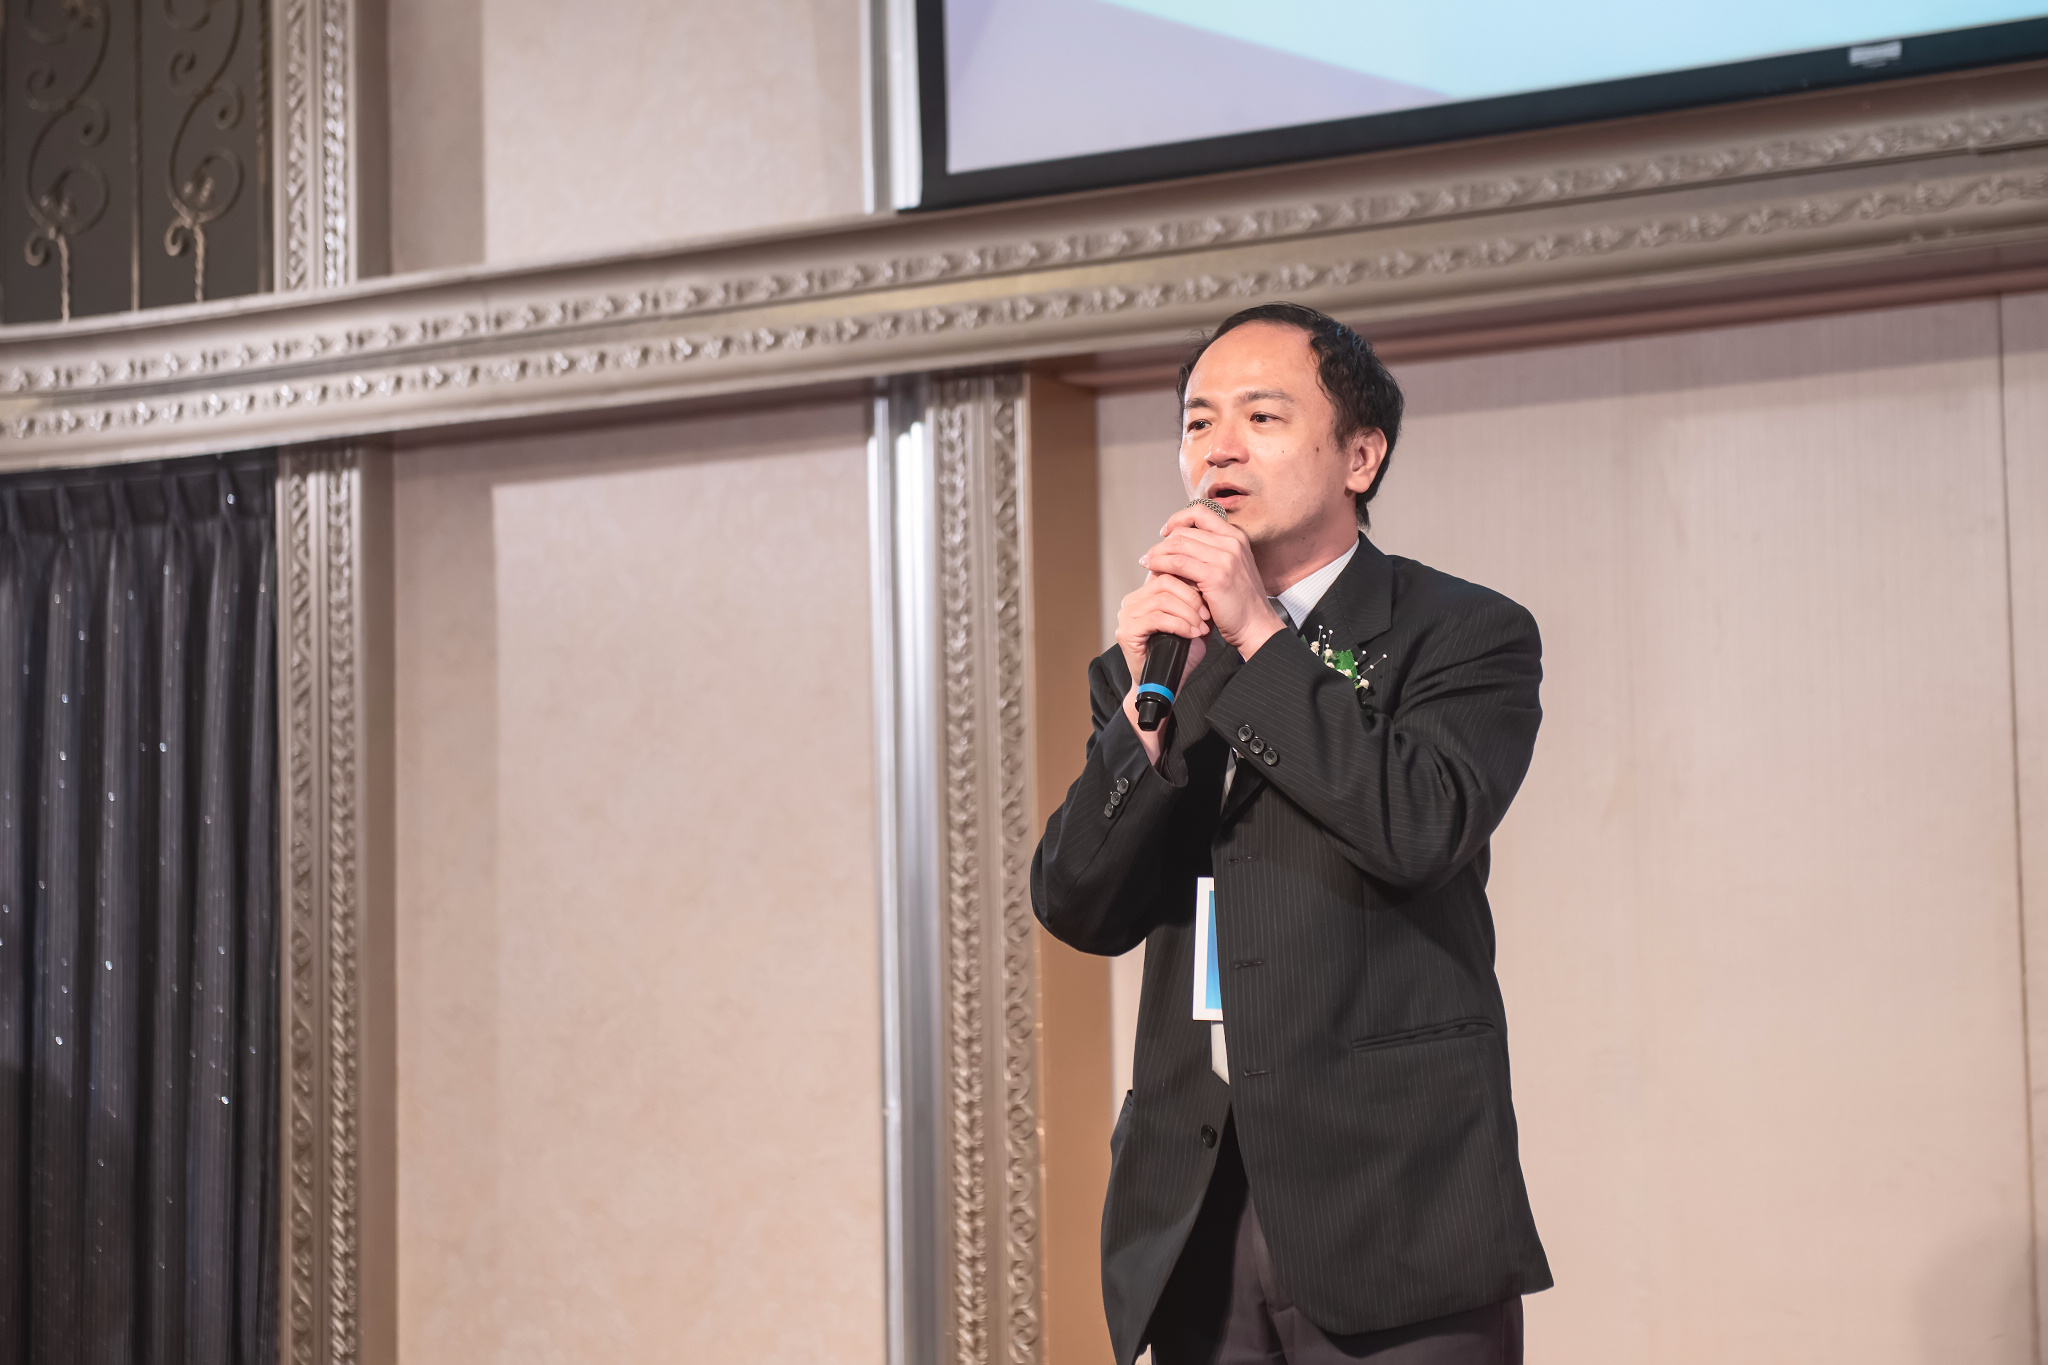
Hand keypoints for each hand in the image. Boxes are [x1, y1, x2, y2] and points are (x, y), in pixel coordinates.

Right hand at [1114, 572, 1209, 760]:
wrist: (1168, 683)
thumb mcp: (1193, 619)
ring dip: (1187, 613)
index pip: (1167, 570)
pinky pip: (1156, 618)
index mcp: (1146, 593)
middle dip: (1191, 596)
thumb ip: (1196, 598)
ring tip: (1200, 627)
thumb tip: (1212, 575)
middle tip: (1206, 614)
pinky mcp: (1126, 632)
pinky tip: (1191, 633)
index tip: (1209, 594)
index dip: (1191, 579)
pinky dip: (1179, 624)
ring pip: (1162, 599)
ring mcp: (1127, 616)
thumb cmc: (1180, 653)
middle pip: (1164, 580)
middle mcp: (1133, 601)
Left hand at [1139, 503, 1286, 657]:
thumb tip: (1176, 545)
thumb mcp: (1230, 567)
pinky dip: (1161, 564)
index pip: (1200, 513)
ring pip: (1179, 544)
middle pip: (1185, 531)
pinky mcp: (1215, 576)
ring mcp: (1225, 558)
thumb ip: (1210, 552)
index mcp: (1236, 537)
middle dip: (1163, 542)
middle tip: (1151, 554)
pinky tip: (1154, 570)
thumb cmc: (1241, 602)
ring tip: (1147, 562)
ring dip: (1157, 553)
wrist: (1256, 625)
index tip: (1166, 532)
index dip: (1178, 519)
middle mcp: (1232, 542)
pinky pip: (1178, 563)